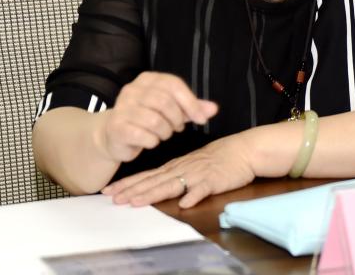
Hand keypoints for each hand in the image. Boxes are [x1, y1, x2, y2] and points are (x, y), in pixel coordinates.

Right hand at [94, 71, 217, 164]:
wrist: (113, 135)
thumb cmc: (147, 119)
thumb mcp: (172, 110)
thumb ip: (192, 108)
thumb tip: (214, 109)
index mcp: (147, 79)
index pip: (173, 84)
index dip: (191, 102)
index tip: (201, 119)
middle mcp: (132, 89)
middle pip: (165, 102)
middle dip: (177, 119)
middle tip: (177, 128)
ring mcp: (122, 107)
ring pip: (155, 120)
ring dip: (165, 132)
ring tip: (163, 133)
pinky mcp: (117, 127)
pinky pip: (143, 135)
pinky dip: (152, 141)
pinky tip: (150, 141)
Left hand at [102, 132, 255, 208]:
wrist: (244, 150)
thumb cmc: (219, 157)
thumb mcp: (194, 164)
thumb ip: (178, 174)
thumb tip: (160, 184)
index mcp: (177, 166)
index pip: (148, 175)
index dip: (129, 183)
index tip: (110, 190)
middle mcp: (182, 169)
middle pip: (154, 181)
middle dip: (132, 190)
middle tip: (112, 198)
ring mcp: (197, 174)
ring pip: (172, 185)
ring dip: (153, 194)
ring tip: (136, 202)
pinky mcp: (214, 180)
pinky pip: (203, 189)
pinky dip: (194, 195)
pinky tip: (185, 204)